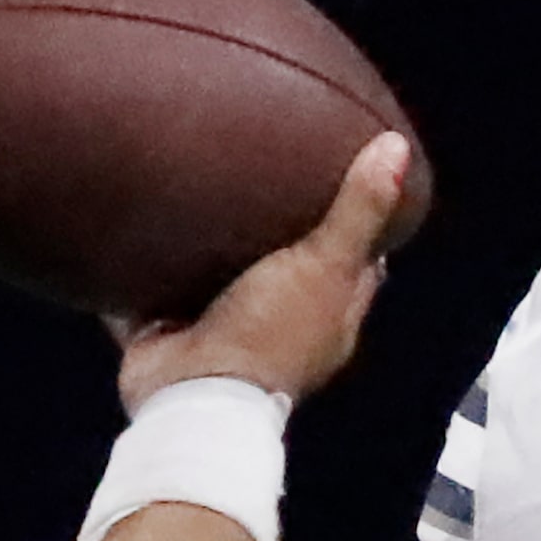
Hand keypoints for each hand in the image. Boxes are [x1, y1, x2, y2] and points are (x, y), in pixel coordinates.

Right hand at [113, 132, 411, 415]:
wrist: (192, 394)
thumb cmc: (270, 334)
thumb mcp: (325, 264)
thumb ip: (359, 210)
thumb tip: (398, 146)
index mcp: (329, 319)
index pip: (358, 266)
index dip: (359, 226)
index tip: (346, 179)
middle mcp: (281, 328)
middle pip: (291, 269)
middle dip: (282, 230)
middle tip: (268, 171)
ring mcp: (225, 333)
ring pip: (225, 280)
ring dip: (216, 247)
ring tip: (206, 185)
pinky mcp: (170, 332)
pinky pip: (160, 292)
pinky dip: (152, 269)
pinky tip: (143, 224)